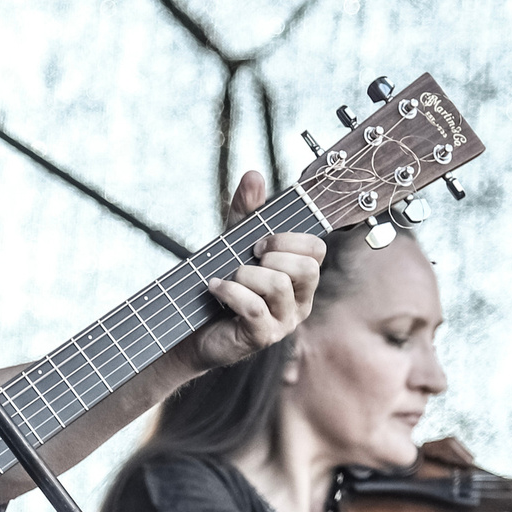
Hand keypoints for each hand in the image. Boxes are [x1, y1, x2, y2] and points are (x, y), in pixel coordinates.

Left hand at [188, 169, 325, 372]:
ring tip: (229, 277)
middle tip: (247, 258)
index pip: (316, 250)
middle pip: (306, 267)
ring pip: (278, 285)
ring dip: (245, 274)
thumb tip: (253, 175)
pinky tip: (215, 287)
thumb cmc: (224, 283)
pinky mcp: (262, 337)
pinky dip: (229, 291)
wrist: (195, 325)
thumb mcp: (235, 241)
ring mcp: (284, 322)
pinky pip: (253, 307)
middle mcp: (300, 301)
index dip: (288, 239)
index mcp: (301, 278)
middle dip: (272, 255)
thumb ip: (247, 211)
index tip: (259, 243)